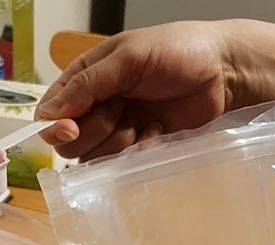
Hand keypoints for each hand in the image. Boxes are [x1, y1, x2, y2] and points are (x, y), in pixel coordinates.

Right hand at [37, 21, 239, 160]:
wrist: (224, 71)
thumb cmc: (177, 51)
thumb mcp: (128, 58)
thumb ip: (88, 84)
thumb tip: (49, 114)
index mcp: (85, 77)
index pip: (50, 111)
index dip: (55, 126)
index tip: (72, 128)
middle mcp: (96, 105)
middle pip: (69, 141)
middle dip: (94, 131)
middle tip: (123, 112)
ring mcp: (118, 128)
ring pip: (94, 155)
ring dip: (118, 141)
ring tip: (145, 119)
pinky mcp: (139, 146)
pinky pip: (122, 163)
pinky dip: (139, 149)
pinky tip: (158, 130)